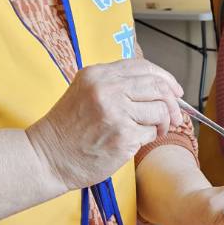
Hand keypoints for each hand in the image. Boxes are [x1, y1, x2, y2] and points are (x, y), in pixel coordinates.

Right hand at [25, 59, 182, 191]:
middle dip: (172, 102)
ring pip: (159, 110)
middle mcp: (107, 89)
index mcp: (98, 74)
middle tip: (175, 115)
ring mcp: (116, 112)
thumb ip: (116, 85)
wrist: (47, 157)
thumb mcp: (85, 92)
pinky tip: (134, 141)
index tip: (175, 90)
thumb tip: (158, 88)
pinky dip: (149, 137)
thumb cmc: (67, 129)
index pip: (143, 67)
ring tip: (155, 130)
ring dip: (163, 122)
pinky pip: (151, 132)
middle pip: (157, 86)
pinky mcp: (123, 136)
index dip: (165, 78)